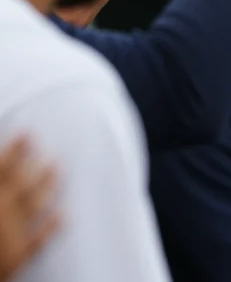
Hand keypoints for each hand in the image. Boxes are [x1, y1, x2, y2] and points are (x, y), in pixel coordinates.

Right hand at [0, 136, 58, 280]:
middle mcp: (0, 211)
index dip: (15, 149)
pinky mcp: (17, 258)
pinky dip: (52, 227)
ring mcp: (10, 235)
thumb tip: (1, 158)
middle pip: (21, 182)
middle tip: (51, 147)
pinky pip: (38, 241)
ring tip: (58, 168)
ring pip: (35, 204)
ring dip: (48, 185)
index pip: (1, 166)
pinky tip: (63, 215)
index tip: (28, 133)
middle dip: (34, 163)